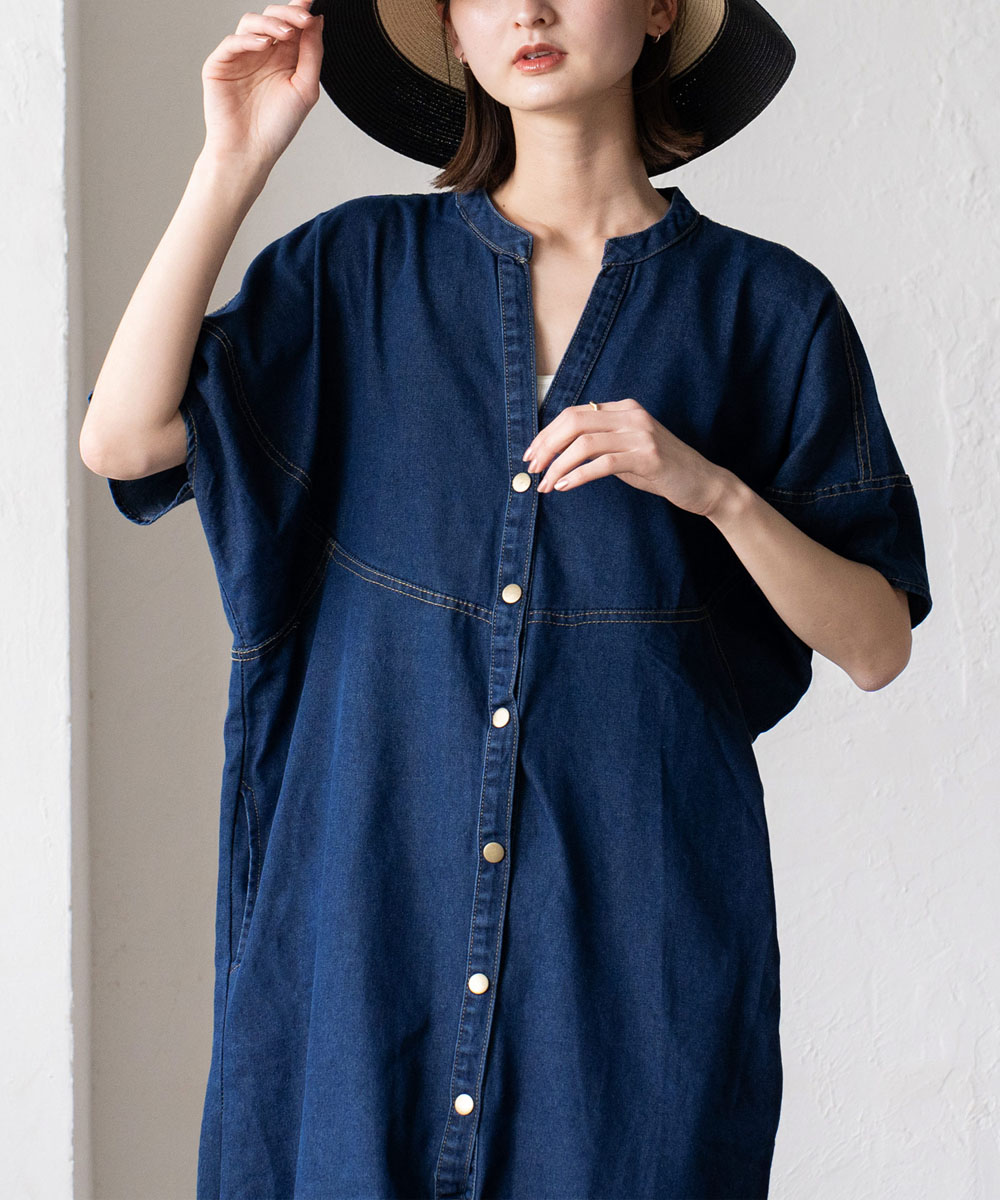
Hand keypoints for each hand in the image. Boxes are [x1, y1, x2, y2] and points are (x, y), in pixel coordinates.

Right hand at [201, 1, 323, 170]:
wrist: (250, 152)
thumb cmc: (277, 126)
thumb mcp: (305, 88)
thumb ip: (312, 54)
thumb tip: (318, 19)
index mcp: (283, 57)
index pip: (291, 25)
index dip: (299, 10)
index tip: (311, 2)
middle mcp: (262, 53)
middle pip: (272, 18)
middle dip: (288, 14)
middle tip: (303, 18)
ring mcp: (240, 56)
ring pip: (251, 23)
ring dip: (271, 23)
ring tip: (286, 34)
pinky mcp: (220, 64)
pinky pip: (232, 42)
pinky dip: (249, 39)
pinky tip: (265, 45)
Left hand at [522, 396, 733, 517]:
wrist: (703, 483)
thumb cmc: (661, 469)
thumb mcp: (627, 449)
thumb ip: (600, 444)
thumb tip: (559, 452)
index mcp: (624, 409)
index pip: (574, 413)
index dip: (547, 433)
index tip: (531, 454)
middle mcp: (631, 415)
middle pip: (574, 423)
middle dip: (547, 446)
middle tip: (532, 469)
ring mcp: (640, 434)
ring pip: (584, 444)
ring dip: (559, 465)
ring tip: (546, 485)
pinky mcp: (647, 456)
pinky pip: (602, 463)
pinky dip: (578, 476)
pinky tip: (565, 487)